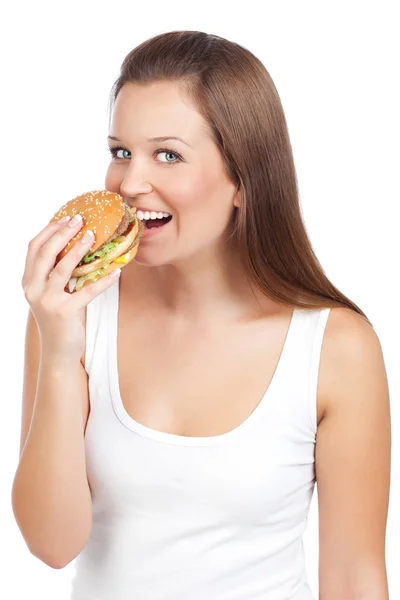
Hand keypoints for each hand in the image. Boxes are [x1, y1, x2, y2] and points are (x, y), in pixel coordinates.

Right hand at [21, 214, 119, 360]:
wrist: (58, 350)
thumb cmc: (58, 318)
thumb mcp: (49, 293)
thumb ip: (53, 273)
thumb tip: (74, 245)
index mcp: (28, 281)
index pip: (34, 248)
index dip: (49, 230)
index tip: (66, 218)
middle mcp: (33, 289)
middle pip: (45, 253)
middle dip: (62, 233)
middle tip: (80, 220)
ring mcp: (47, 301)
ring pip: (63, 268)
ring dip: (79, 249)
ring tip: (93, 236)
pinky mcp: (65, 312)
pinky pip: (87, 291)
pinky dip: (103, 280)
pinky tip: (116, 271)